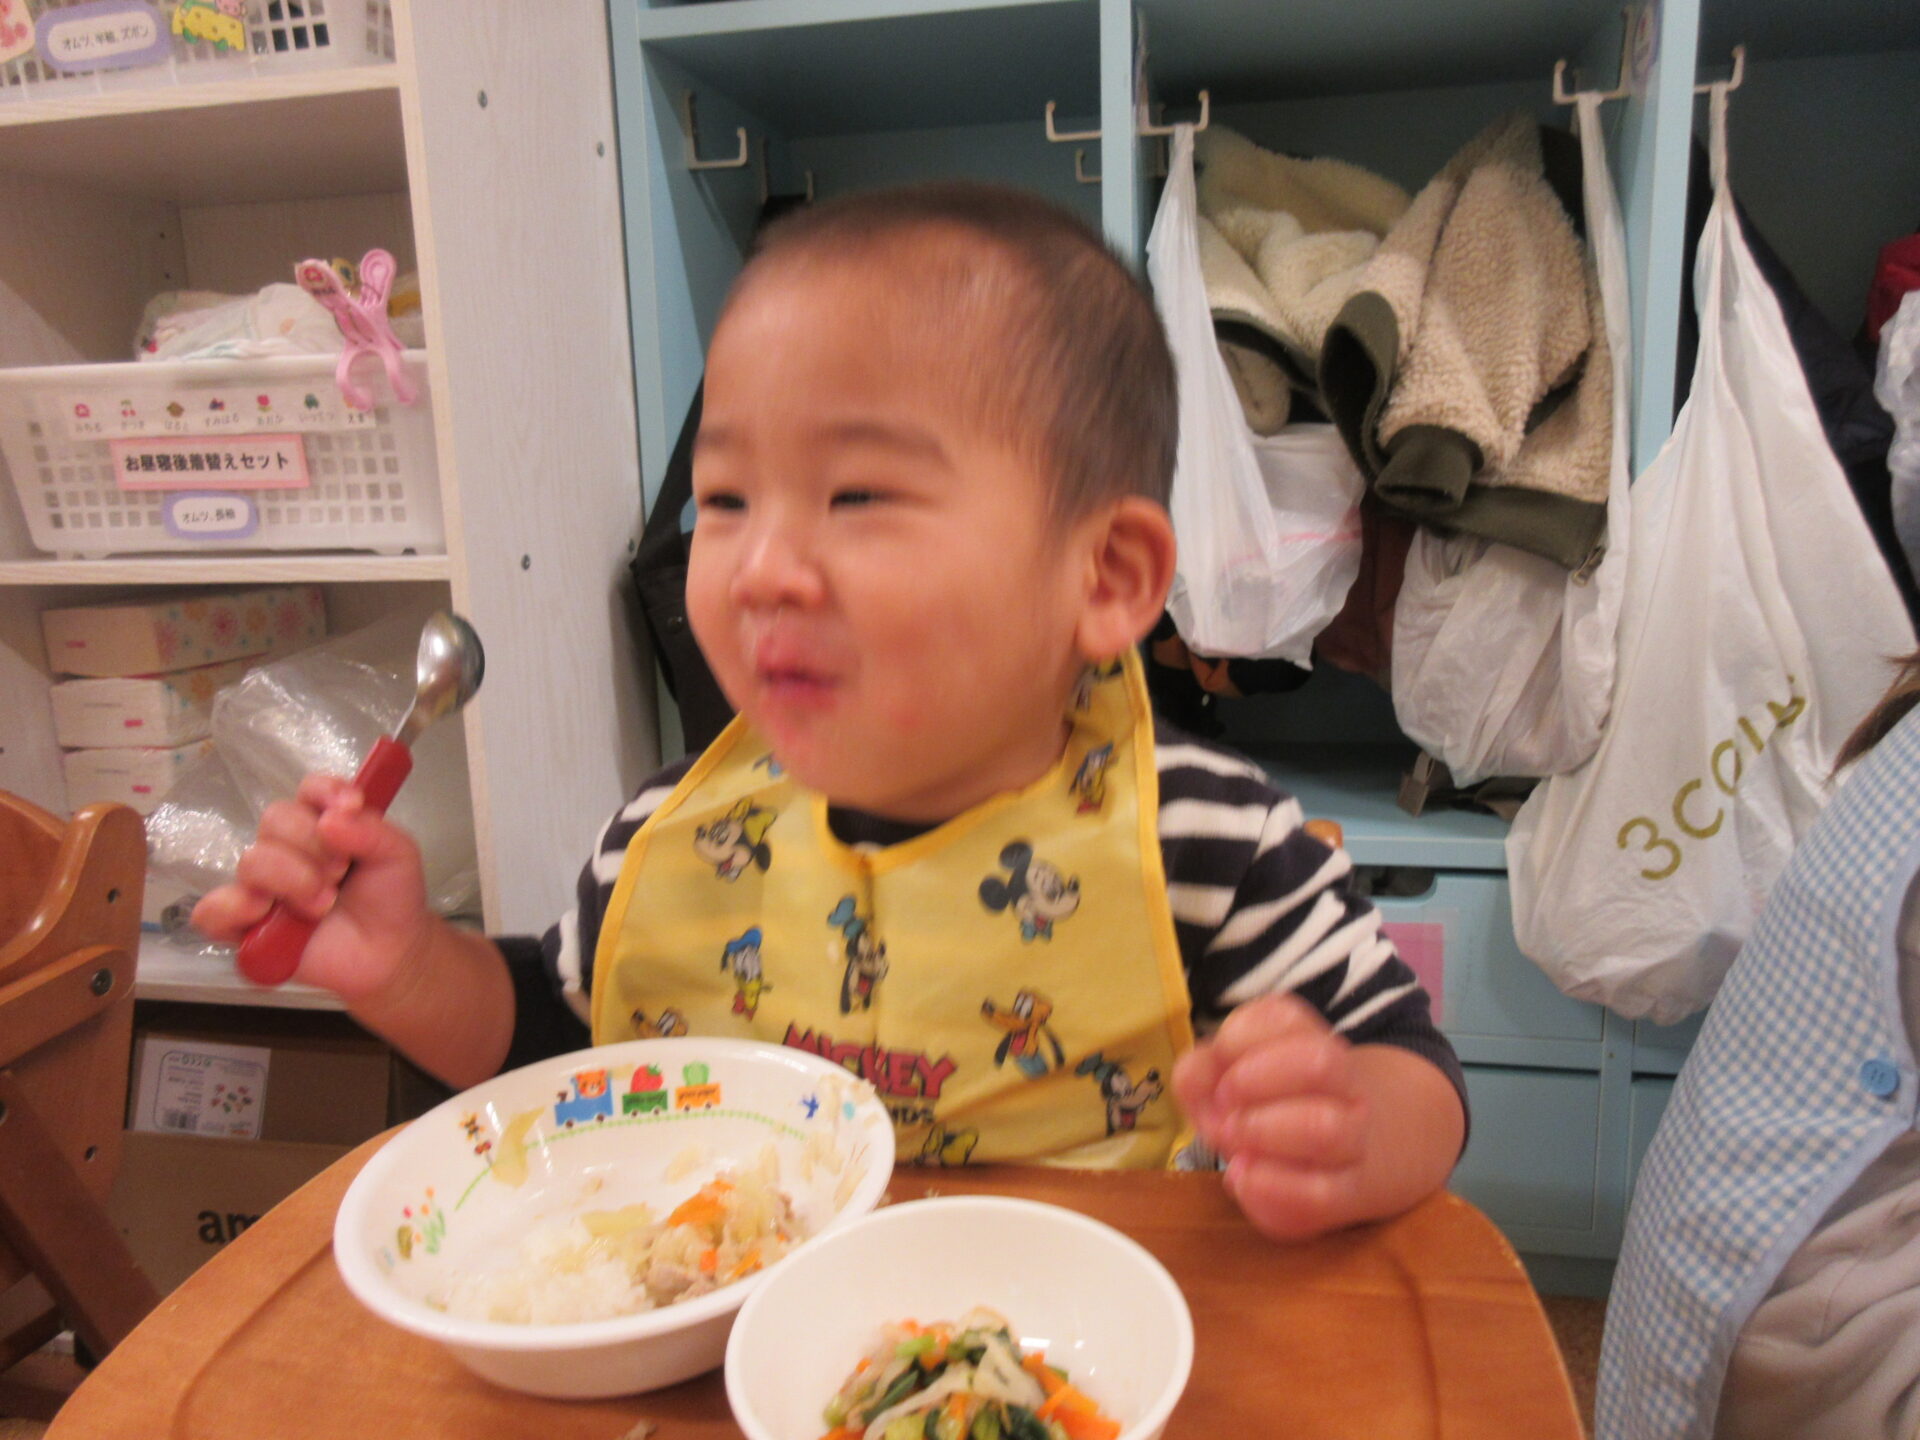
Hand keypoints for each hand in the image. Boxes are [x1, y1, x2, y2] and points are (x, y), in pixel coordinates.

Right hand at [191, 773, 432, 1003]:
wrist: (389, 953)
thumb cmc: (390, 899)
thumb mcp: (398, 855)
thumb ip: (373, 831)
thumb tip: (330, 819)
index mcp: (322, 823)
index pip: (308, 790)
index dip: (326, 792)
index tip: (352, 806)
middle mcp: (286, 848)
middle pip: (274, 819)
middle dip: (313, 845)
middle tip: (341, 873)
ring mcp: (262, 886)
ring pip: (251, 861)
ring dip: (292, 879)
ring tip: (324, 904)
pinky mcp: (245, 926)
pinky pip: (213, 910)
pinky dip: (235, 907)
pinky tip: (265, 912)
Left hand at [1172, 993, 1369, 1241]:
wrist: (1348, 1154)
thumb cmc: (1272, 1105)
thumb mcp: (1231, 1078)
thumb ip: (1201, 1070)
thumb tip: (1193, 1081)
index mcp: (1311, 1040)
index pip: (1284, 1017)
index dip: (1237, 1038)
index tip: (1218, 1059)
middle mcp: (1343, 1084)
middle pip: (1319, 1063)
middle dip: (1254, 1082)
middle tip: (1223, 1105)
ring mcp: (1352, 1140)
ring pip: (1326, 1129)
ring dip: (1263, 1132)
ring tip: (1231, 1139)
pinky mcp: (1346, 1194)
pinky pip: (1320, 1194)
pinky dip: (1271, 1187)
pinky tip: (1241, 1177)